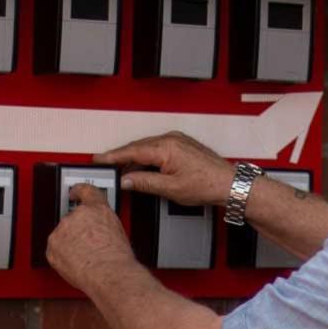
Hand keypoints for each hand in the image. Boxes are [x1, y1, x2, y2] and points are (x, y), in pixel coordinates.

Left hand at [46, 184, 139, 291]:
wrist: (109, 272)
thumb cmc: (117, 257)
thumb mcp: (119, 231)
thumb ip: (104, 223)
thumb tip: (100, 228)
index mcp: (98, 209)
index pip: (85, 190)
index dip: (78, 190)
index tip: (74, 192)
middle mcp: (78, 215)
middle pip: (72, 217)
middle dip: (78, 229)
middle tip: (88, 242)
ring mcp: (62, 230)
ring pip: (62, 234)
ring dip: (69, 242)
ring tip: (84, 255)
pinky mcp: (52, 246)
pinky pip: (55, 249)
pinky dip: (62, 254)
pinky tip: (76, 261)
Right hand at [94, 131, 233, 206]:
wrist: (230, 183)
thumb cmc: (207, 184)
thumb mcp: (170, 188)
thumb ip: (145, 183)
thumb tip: (127, 180)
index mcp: (166, 147)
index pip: (131, 151)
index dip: (112, 157)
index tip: (98, 160)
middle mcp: (171, 139)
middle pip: (137, 147)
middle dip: (120, 157)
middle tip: (105, 167)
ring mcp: (177, 140)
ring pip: (147, 147)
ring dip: (133, 157)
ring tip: (120, 169)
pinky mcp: (182, 144)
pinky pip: (157, 147)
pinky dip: (146, 156)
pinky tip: (142, 166)